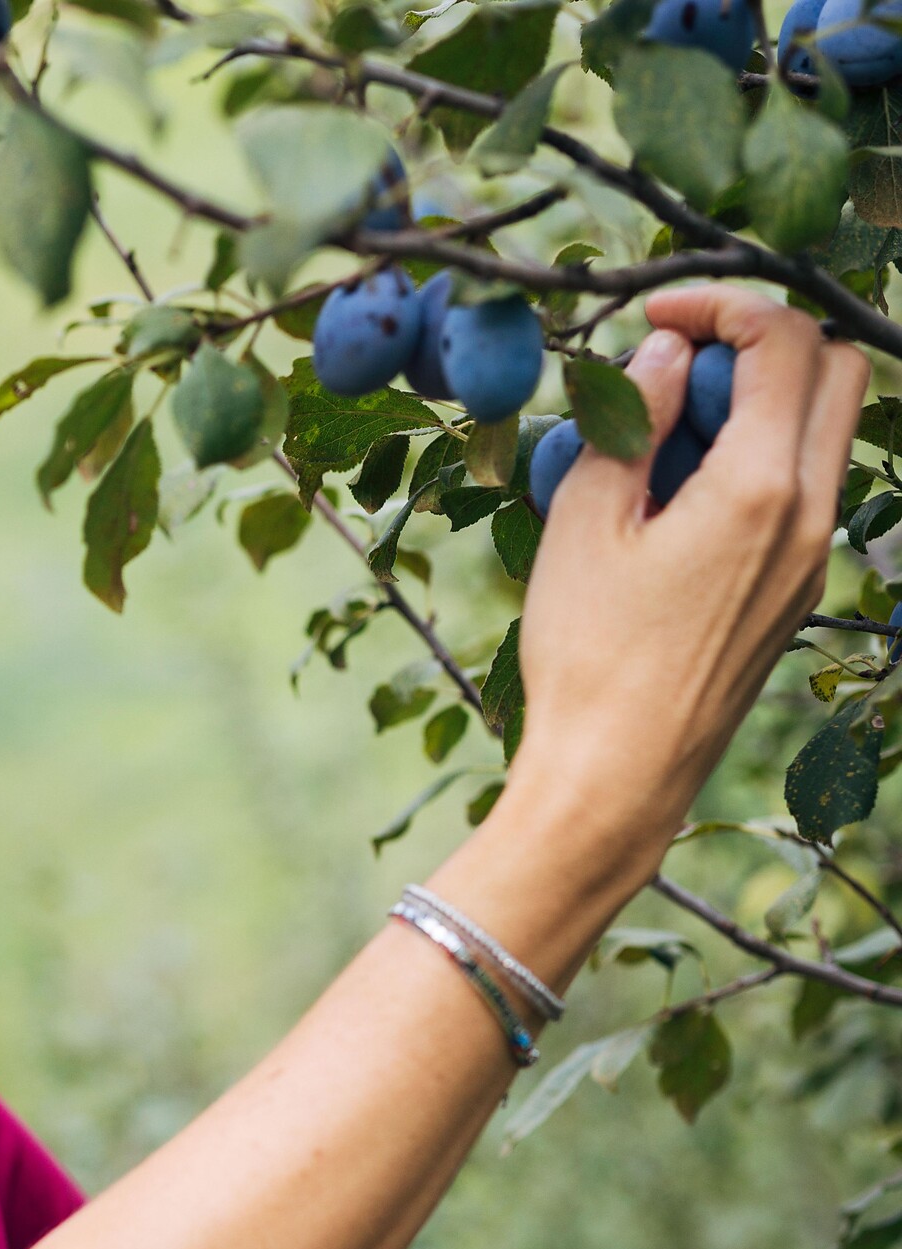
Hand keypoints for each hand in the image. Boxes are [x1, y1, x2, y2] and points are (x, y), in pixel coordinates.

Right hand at [511, 284, 868, 876]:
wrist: (618, 772)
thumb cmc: (588, 655)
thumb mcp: (585, 525)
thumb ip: (630, 423)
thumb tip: (664, 352)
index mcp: (759, 490)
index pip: (782, 343)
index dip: (721, 304)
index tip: (655, 314)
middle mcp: (810, 515)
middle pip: (836, 370)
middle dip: (760, 338)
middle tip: (673, 357)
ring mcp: (814, 555)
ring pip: (824, 430)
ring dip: (759, 398)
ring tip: (662, 428)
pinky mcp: (796, 586)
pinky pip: (802, 486)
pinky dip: (755, 454)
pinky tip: (673, 491)